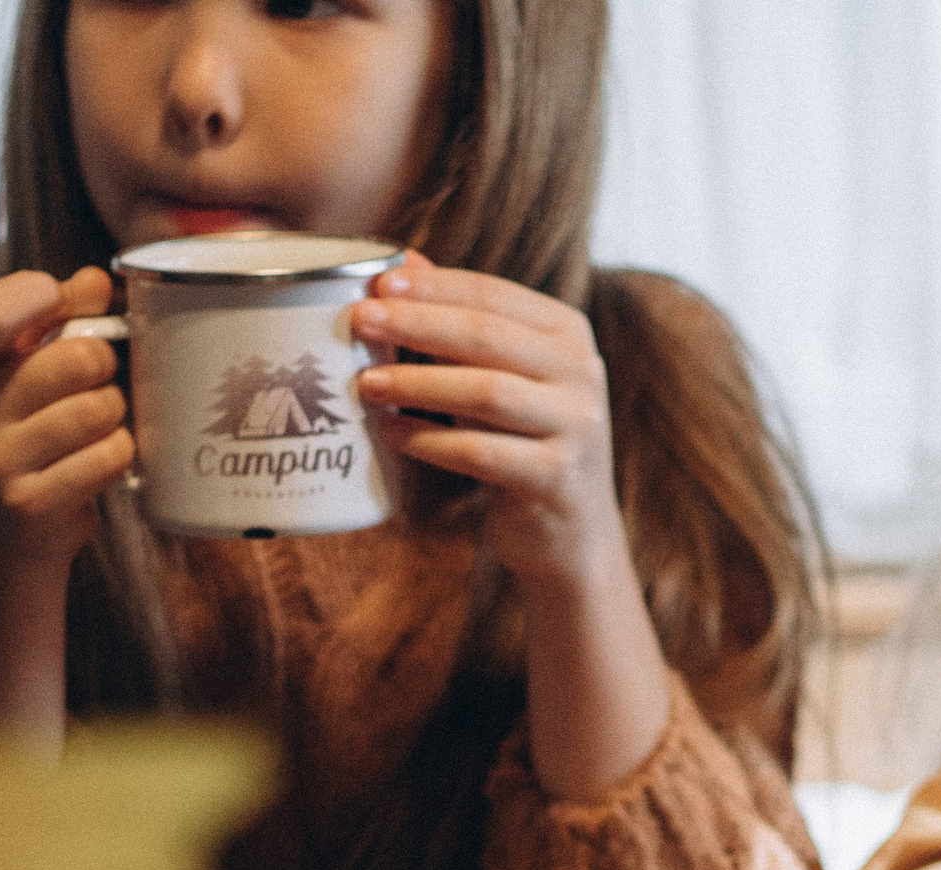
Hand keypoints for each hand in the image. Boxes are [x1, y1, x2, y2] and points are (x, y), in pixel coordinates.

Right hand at [0, 265, 132, 739]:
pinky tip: (103, 464)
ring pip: (100, 408)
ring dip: (117, 415)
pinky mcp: (29, 505)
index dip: (44, 296)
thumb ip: (47, 327)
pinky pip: (109, 457)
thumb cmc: (12, 445)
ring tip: (99, 427)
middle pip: (76, 358)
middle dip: (105, 364)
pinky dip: (120, 456)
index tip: (67, 300)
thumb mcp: (6, 382)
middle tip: (99, 380)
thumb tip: (94, 279)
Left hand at [351, 255, 670, 800]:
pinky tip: (395, 434)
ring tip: (366, 385)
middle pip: (489, 336)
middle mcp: (582, 373)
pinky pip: (485, 453)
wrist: (571, 536)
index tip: (377, 283)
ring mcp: (577, 426)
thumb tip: (403, 262)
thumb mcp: (502, 376)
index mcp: (568, 334)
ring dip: (419, 385)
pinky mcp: (558, 478)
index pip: (493, 295)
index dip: (433, 287)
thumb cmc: (522, 444)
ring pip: (487, 392)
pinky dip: (433, 442)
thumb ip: (462, 322)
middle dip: (417, 326)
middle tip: (359, 323)